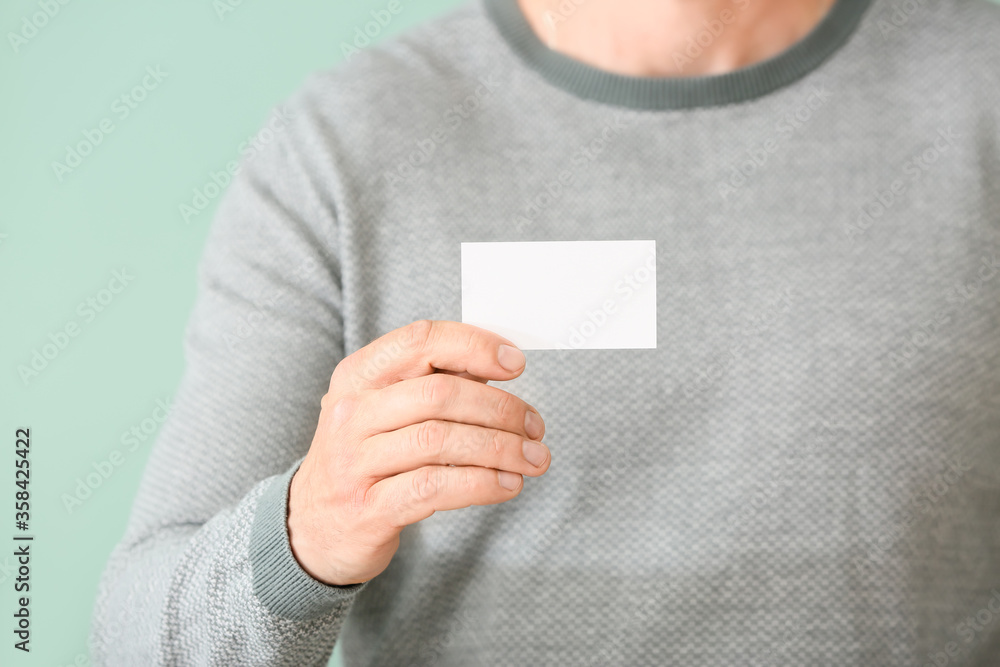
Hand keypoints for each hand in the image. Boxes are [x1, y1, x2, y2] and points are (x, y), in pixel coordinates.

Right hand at [287, 320, 548, 585]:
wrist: (311, 528)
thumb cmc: (365, 458)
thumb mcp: (383, 410)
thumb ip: (433, 384)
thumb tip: (500, 366)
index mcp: (358, 375)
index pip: (421, 341)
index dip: (474, 346)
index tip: (515, 363)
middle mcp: (351, 413)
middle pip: (440, 394)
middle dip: (500, 408)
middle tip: (534, 426)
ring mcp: (354, 462)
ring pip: (441, 441)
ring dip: (500, 448)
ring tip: (533, 459)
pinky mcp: (368, 508)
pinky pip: (435, 487)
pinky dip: (481, 483)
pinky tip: (508, 484)